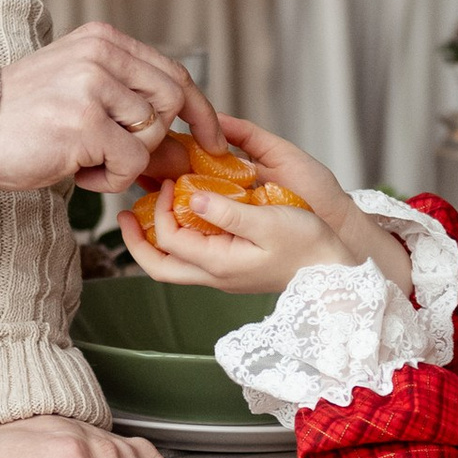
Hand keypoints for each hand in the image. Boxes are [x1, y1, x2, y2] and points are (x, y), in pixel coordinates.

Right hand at [0, 24, 219, 194]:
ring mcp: (93, 87)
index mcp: (102, 40)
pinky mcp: (84, 123)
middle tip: (125, 158)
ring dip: (124, 162)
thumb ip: (128, 103)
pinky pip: (131, 164)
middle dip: (158, 140)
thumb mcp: (79, 92)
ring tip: (85, 159)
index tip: (212, 140)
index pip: (173, 73)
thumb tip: (187, 145)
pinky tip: (77, 170)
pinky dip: (110, 179)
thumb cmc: (21, 117)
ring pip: (151, 137)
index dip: (200, 111)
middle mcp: (101, 55)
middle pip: (171, 102)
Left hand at [121, 190, 349, 296]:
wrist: (334, 272)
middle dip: (135, 242)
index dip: (162, 209)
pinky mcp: (232, 269)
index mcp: (219, 264)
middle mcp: (214, 274)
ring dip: (154, 241)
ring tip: (145, 213)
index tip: (172, 182)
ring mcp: (222, 275)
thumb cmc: (308, 246)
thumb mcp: (268, 222)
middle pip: (159, 267)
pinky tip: (183, 217)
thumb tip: (191, 196)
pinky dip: (177, 239)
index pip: (170, 239)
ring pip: (173, 266)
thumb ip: (227, 210)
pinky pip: (192, 258)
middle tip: (122, 216)